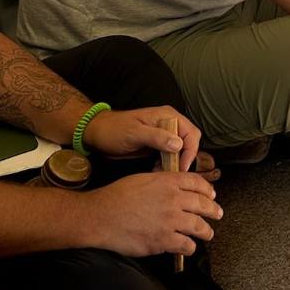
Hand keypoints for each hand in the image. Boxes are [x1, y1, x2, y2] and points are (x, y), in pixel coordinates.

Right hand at [81, 170, 221, 257]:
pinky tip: (188, 248)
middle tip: (218, 214)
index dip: (207, 190)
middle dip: (213, 210)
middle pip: (203, 204)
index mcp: (168, 182)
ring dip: (206, 231)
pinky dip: (189, 247)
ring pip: (198, 226)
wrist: (100, 217)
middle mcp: (173, 200)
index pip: (197, 183)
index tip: (212, 195)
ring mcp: (170, 221)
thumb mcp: (143, 179)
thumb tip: (174, 188)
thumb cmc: (116, 197)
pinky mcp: (164, 240)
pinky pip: (185, 245)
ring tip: (208, 233)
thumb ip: (163, 183)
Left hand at [83, 105, 200, 170]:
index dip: (190, 151)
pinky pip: (171, 154)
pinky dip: (168, 164)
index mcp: (167, 116)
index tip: (182, 167)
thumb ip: (157, 137)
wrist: (98, 134)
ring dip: (176, 162)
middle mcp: (169, 123)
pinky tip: (158, 171)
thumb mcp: (134, 133)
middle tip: (175, 172)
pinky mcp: (158, 144)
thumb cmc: (114, 130)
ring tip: (163, 173)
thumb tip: (178, 144)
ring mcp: (164, 134)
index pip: (190, 133)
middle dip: (185, 157)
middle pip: (189, 140)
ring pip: (181, 149)